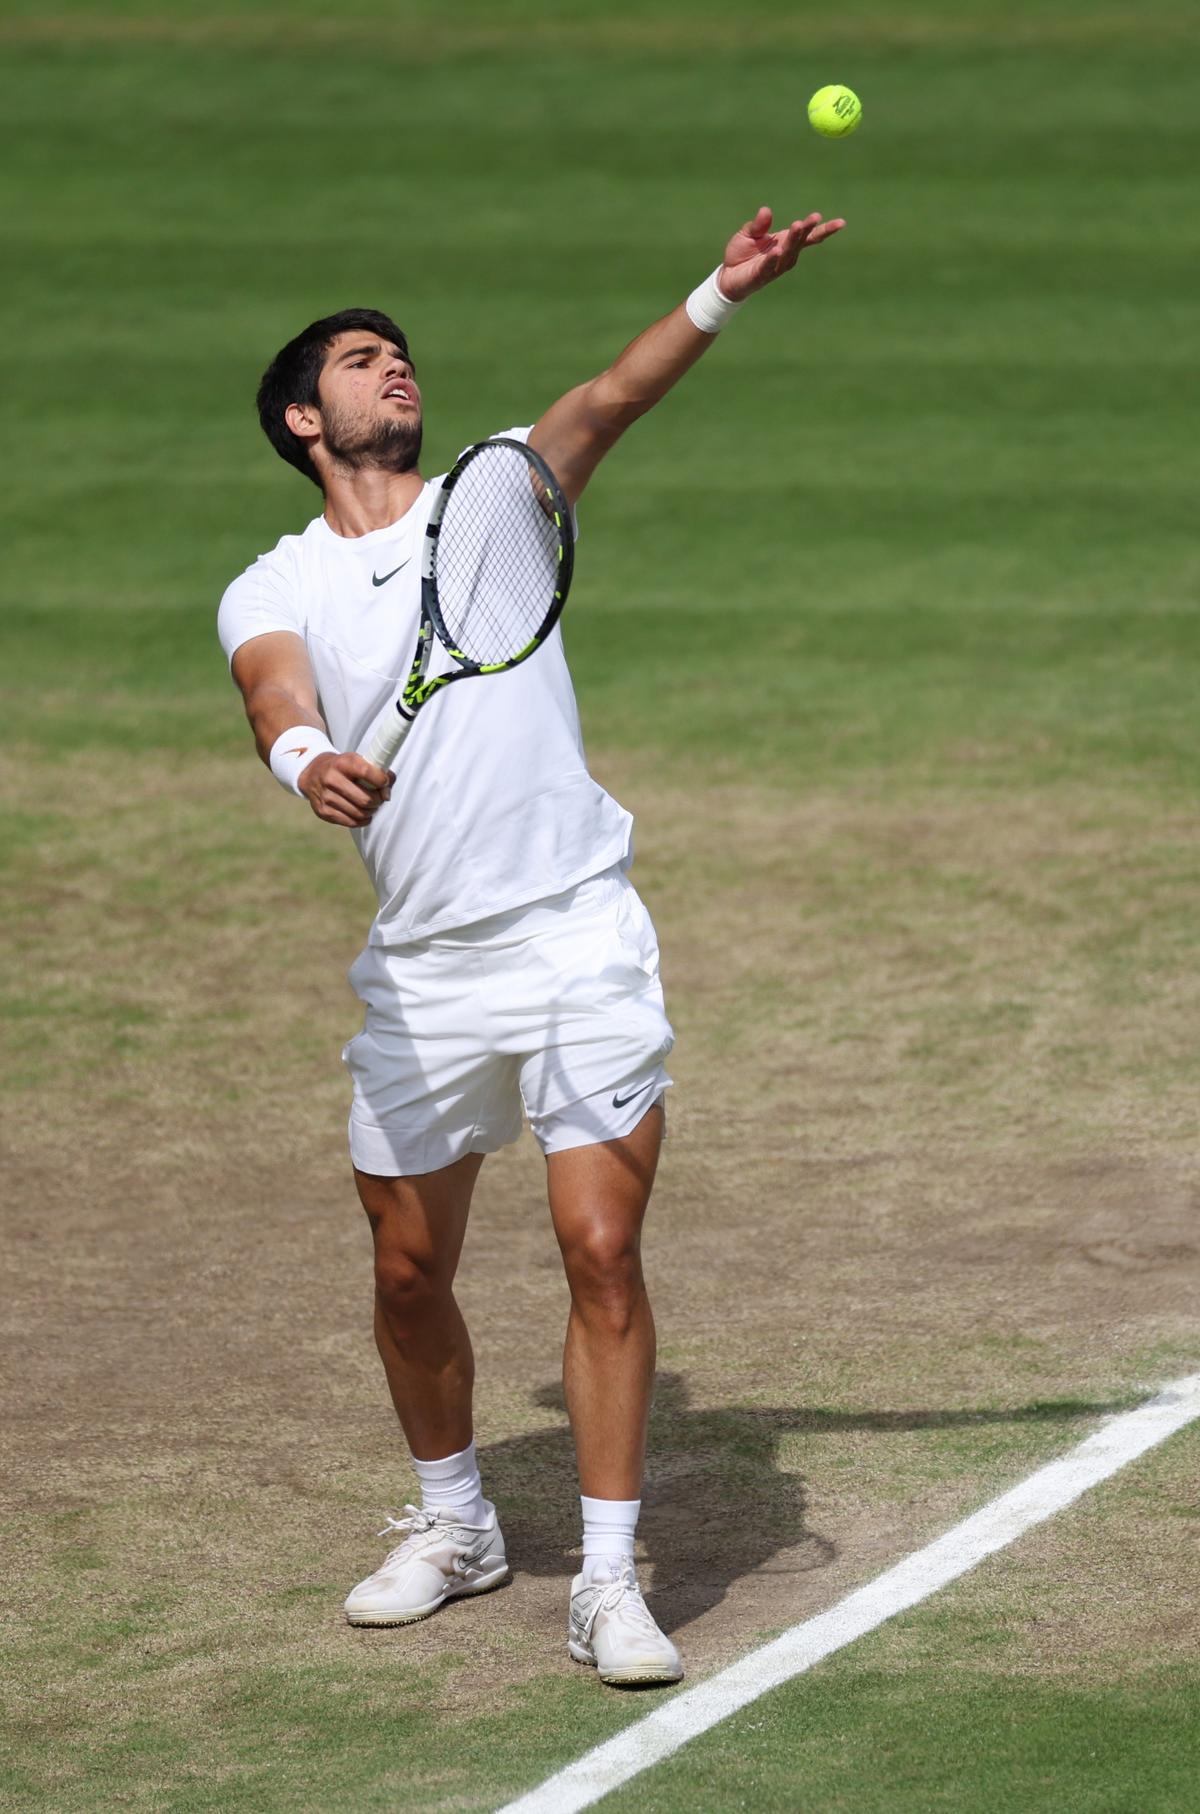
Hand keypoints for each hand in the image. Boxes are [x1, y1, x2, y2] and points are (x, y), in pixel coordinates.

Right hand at [299, 751, 393, 827]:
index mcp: (342, 763)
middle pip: (365, 799)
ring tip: (371, 805)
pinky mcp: (323, 812)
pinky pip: (352, 823)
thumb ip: (378, 772)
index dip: (382, 780)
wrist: (312, 774)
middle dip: (378, 801)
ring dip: (371, 811)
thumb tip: (387, 794)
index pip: (367, 772)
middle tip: (379, 798)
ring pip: (360, 813)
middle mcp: (331, 779)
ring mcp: (326, 797)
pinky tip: (363, 813)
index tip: (384, 782)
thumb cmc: (342, 768)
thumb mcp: (357, 761)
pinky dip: (363, 820)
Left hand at [718, 205, 844, 301]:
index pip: (809, 236)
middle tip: (815, 218)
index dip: (824, 229)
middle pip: (800, 241)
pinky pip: (769, 266)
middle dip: (807, 229)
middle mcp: (785, 255)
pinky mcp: (761, 275)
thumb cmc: (742, 253)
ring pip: (787, 252)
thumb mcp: (749, 233)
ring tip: (798, 225)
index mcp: (786, 242)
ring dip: (793, 240)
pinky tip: (778, 250)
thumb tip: (766, 210)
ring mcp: (775, 267)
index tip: (841, 223)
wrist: (728, 275)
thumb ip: (759, 224)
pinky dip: (774, 258)